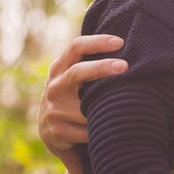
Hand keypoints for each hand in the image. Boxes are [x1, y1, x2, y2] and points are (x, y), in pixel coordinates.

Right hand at [37, 34, 126, 173]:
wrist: (48, 131)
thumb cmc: (71, 96)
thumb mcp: (73, 77)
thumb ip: (88, 62)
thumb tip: (123, 46)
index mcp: (60, 68)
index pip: (76, 47)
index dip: (98, 42)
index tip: (120, 42)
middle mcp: (55, 86)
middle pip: (77, 72)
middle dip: (102, 67)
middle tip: (125, 66)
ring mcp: (54, 110)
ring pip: (88, 107)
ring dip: (107, 108)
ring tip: (125, 108)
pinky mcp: (58, 131)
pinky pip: (89, 130)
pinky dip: (102, 129)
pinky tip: (109, 128)